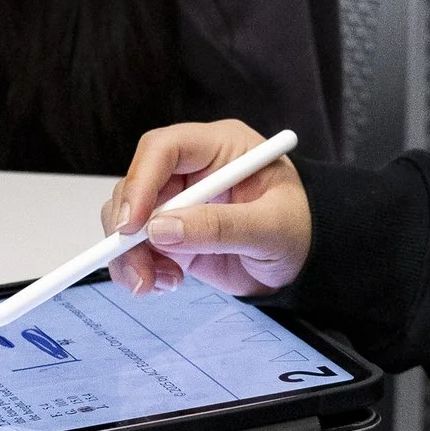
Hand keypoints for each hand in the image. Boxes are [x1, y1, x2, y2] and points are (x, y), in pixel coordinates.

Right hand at [105, 120, 312, 297]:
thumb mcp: (272, 229)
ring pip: (126, 217)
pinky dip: (137, 266)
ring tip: (156, 283)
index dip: (140, 182)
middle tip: (139, 268)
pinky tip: (166, 282)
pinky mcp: (170, 231)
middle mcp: (192, 168)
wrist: (304, 261)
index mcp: (221, 146)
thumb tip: (161, 229)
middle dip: (127, 229)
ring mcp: (178, 200)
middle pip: (135, 184)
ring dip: (129, 254)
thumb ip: (221, 227)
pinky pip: (135, 244)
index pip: (164, 149)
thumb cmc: (300, 229)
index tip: (132, 225)